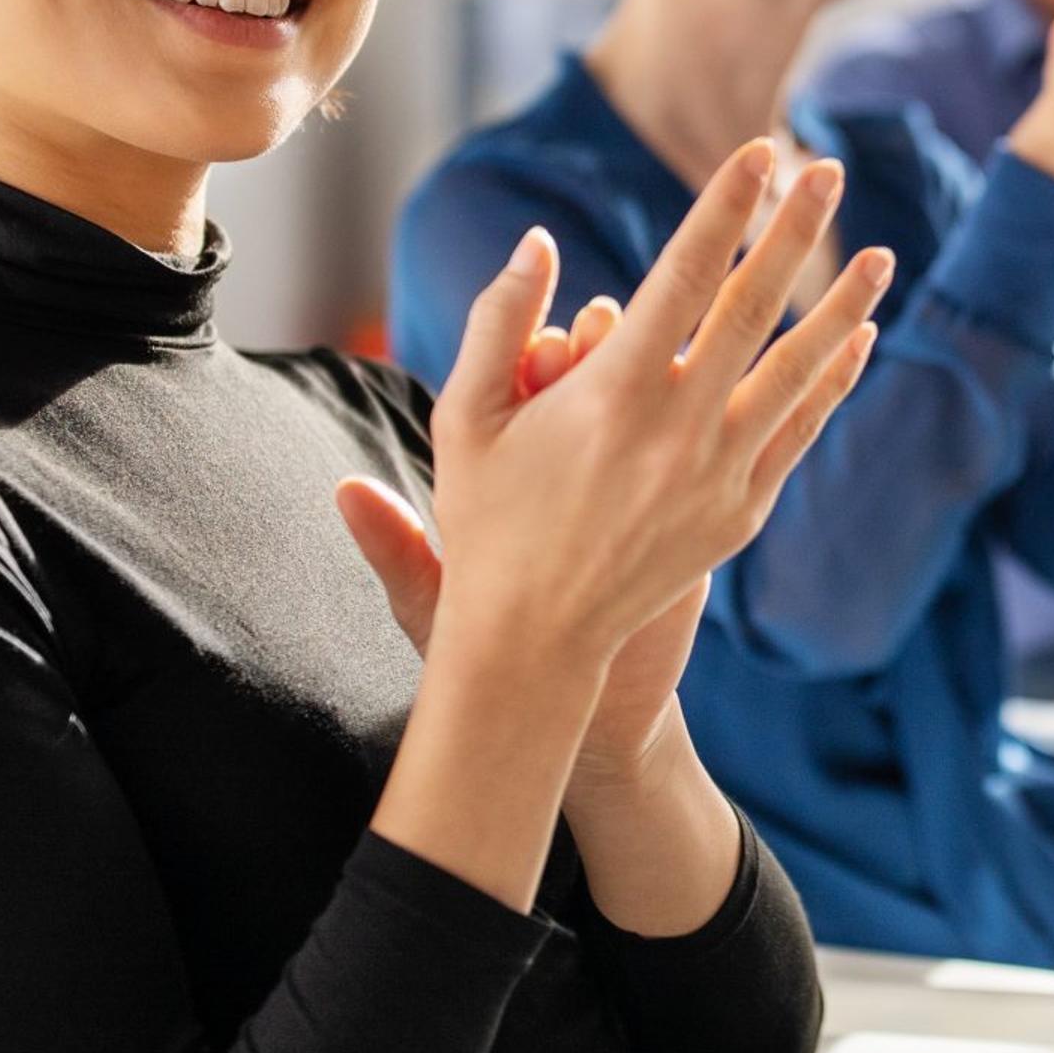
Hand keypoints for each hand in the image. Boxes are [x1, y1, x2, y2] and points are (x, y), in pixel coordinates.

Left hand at [336, 297, 711, 776]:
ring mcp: (646, 472)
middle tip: (589, 349)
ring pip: (661, 393)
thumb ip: (398, 551)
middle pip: (600, 368)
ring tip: (640, 381)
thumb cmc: (501, 650)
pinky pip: (710, 441)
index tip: (530, 356)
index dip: (533, 357)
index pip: (531, 380)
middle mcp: (583, 454)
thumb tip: (343, 488)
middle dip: (596, 348)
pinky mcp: (697, 503)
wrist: (586, 704)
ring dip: (655, 372)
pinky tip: (698, 423)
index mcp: (519, 461)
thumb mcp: (440, 606)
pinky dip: (705, 420)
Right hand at [418, 143, 889, 664]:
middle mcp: (678, 428)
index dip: (725, 208)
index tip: (758, 153)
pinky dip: (832, 381)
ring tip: (880, 252)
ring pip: (797, 371)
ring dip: (842, 306)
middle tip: (828, 170)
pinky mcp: (741, 511)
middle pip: (754, 309)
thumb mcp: (466, 415)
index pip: (684, 275)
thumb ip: (500, 321)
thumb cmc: (490, 518)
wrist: (535, 640)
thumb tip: (539, 240)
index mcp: (612, 394)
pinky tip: (858, 339)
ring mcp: (719, 473)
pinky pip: (800, 431)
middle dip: (794, 233)